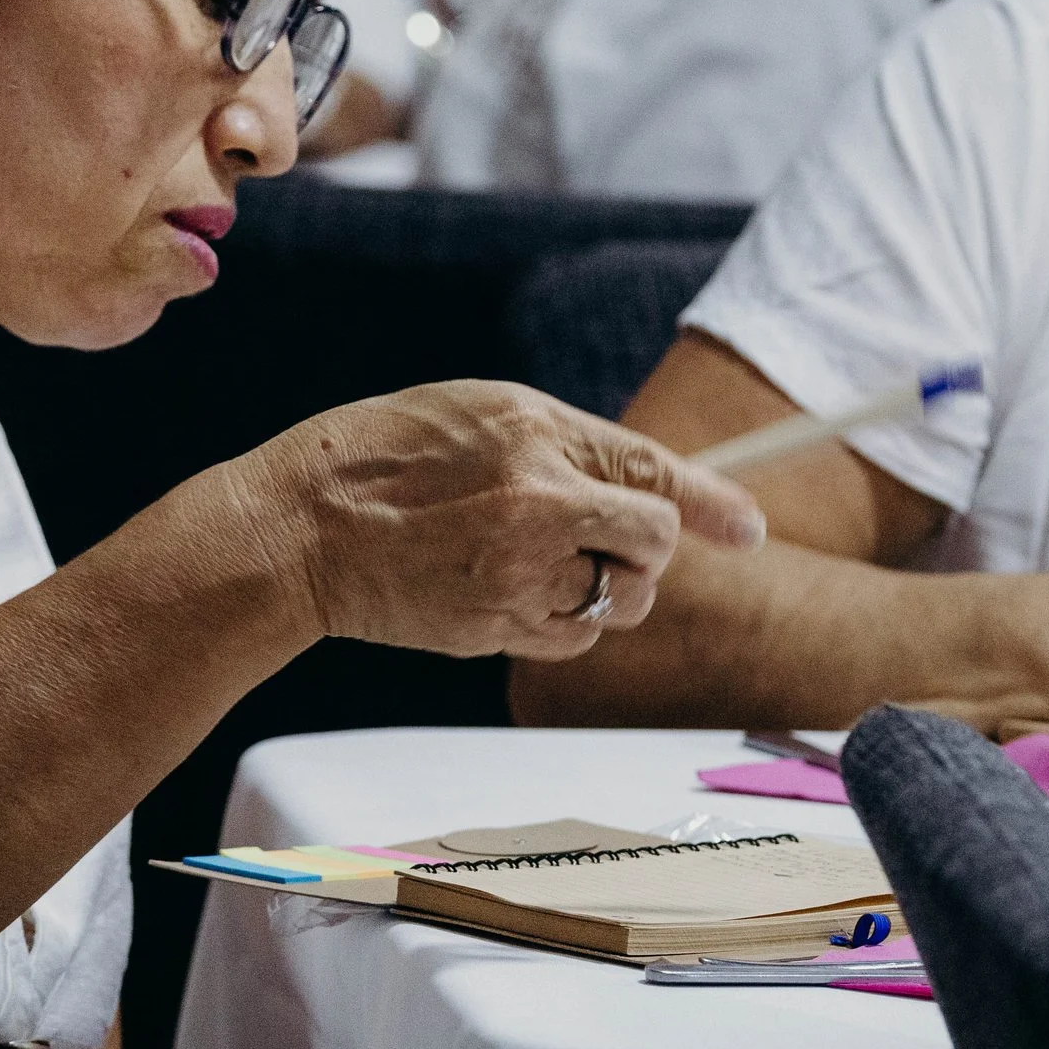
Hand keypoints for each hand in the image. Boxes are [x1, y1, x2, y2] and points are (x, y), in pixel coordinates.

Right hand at [240, 380, 766, 660]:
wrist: (299, 529)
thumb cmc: (383, 455)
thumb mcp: (482, 412)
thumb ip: (568, 444)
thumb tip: (644, 483)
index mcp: (534, 437)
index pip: (653, 472)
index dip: (715, 503)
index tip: (749, 528)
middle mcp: (538, 508)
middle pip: (653, 544)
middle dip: (642, 543)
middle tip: (598, 531)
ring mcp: (516, 575)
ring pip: (617, 599)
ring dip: (600, 583)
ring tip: (537, 556)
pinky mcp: (494, 628)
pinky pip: (572, 636)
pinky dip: (562, 619)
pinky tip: (513, 588)